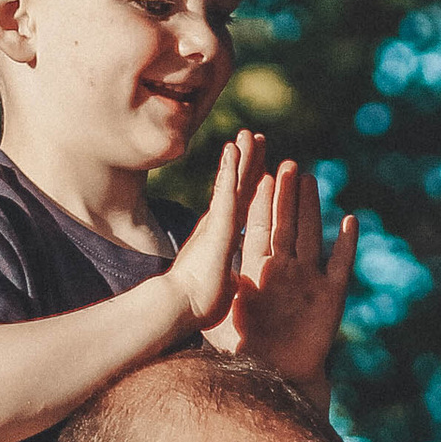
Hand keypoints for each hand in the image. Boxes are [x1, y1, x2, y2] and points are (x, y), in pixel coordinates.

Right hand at [169, 132, 265, 331]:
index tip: (259, 166)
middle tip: (255, 137)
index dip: (249, 184)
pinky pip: (226, 193)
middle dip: (248, 163)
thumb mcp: (222, 284)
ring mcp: (218, 223)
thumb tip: (229, 282)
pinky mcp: (217, 226)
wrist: (181, 308)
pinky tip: (234, 149)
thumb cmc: (198, 304)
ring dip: (242, 157)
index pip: (241, 205)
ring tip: (249, 133)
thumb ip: (225, 275)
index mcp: (223, 238)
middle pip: (239, 187)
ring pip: (234, 184)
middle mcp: (220, 225)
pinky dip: (231, 171)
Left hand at [207, 157, 358, 390]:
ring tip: (311, 180)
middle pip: (287, 223)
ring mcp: (309, 280)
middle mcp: (286, 269)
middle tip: (289, 164)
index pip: (260, 226)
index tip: (262, 173)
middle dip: (287, 195)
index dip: (262, 200)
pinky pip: (339, 264)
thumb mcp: (226, 314)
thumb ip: (218, 288)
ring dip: (312, 208)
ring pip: (312, 235)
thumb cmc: (247, 349)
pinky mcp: (330, 296)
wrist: (276, 375)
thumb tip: (195, 266)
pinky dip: (346, 244)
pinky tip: (350, 221)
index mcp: (260, 269)